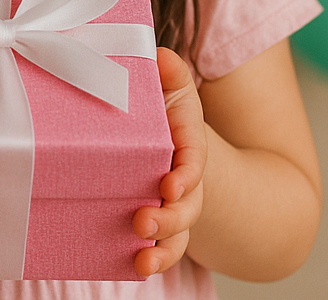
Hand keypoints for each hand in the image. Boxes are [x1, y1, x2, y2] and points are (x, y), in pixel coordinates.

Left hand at [132, 47, 206, 276]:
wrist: (171, 138)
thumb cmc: (165, 109)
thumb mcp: (171, 86)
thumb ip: (170, 72)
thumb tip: (161, 57)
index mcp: (187, 142)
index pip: (194, 160)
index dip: (185, 176)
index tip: (168, 187)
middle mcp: (184, 179)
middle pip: (188, 205)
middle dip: (169, 218)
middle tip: (142, 222)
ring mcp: (173, 206)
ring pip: (178, 235)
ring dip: (162, 249)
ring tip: (141, 258)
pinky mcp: (157, 223)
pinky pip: (162, 248)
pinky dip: (152, 261)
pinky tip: (133, 269)